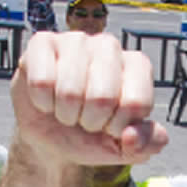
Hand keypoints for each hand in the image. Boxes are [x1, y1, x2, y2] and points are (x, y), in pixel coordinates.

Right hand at [11, 31, 168, 166]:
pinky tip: (47, 97)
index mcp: (137, 66)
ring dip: (66, 114)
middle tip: (86, 119)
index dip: (119, 127)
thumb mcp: (124, 147)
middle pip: (102, 98)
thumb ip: (145, 145)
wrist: (51, 136)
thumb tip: (131, 136)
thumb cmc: (91, 134)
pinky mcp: (42, 42)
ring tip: (67, 109)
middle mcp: (109, 46)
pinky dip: (43, 102)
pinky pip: (42, 82)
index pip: (136, 103)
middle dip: (91, 121)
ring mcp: (75, 40)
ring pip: (70, 92)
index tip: (111, 126)